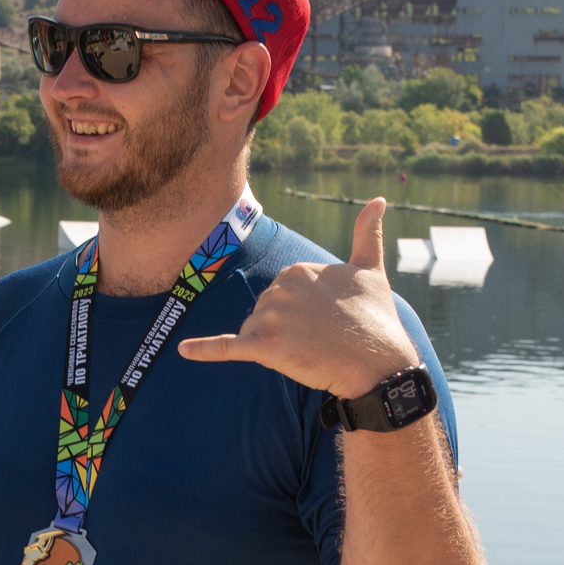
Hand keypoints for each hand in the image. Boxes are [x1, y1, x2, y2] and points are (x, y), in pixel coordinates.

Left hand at [176, 198, 416, 395]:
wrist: (380, 364)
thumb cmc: (377, 319)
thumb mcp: (372, 270)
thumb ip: (368, 234)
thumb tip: (379, 200)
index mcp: (296, 268)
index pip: (279, 293)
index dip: (298, 313)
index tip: (325, 322)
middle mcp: (280, 288)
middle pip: (263, 312)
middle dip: (283, 329)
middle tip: (319, 339)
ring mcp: (271, 317)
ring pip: (254, 332)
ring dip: (273, 346)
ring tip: (309, 351)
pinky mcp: (265, 347)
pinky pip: (227, 347)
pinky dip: (205, 349)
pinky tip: (184, 351)